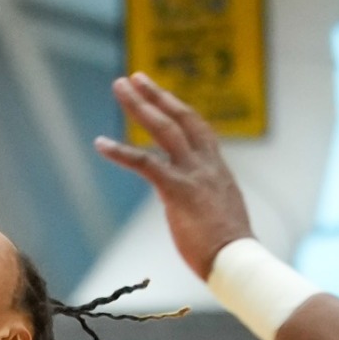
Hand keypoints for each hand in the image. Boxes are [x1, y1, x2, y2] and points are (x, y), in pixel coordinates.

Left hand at [98, 74, 259, 278]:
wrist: (239, 262)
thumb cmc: (230, 251)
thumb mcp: (222, 217)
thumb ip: (210, 203)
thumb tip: (203, 209)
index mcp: (218, 171)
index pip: (199, 130)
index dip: (179, 110)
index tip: (163, 96)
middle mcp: (207, 165)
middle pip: (181, 118)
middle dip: (156, 95)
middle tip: (134, 77)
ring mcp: (194, 174)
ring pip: (164, 129)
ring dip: (139, 105)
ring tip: (119, 87)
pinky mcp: (178, 190)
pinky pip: (145, 163)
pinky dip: (120, 152)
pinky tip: (100, 144)